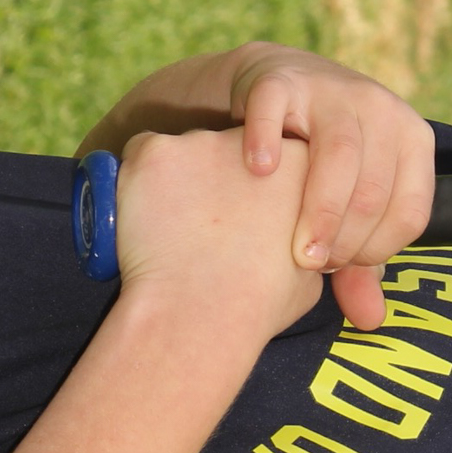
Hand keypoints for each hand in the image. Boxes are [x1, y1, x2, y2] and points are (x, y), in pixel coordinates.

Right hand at [81, 43, 435, 330]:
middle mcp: (382, 109)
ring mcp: (333, 89)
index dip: (377, 252)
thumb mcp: (351, 207)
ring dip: (319, 211)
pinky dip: (267, 142)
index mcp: (413, 141)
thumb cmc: (325, 164)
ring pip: (338, 155)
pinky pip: (275, 111)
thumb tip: (371, 323)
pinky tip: (258, 174)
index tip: (339, 269)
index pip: (411, 212)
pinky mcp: (281, 80)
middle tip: (308, 266)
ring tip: (295, 252)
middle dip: (343, 240)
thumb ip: (361, 265)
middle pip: (374, 190)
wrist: (281, 85)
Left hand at [113, 127, 324, 342]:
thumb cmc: (259, 302)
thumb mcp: (309, 273)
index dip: (259, 190)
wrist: (201, 312)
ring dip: (181, 183)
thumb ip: (303, 241)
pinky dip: (142, 182)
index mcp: (297, 163)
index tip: (247, 217)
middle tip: (209, 228)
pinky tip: (147, 217)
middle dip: (219, 181)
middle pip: (229, 150)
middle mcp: (249, 140)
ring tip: (176, 231)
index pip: (275, 160)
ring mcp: (198, 141)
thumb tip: (296, 245)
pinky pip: (142, 156)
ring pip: (185, 155)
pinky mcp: (154, 151)